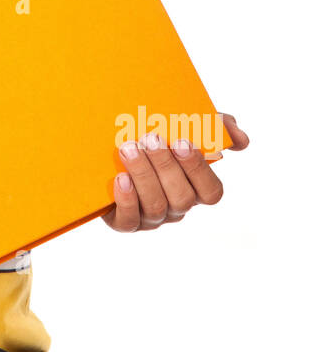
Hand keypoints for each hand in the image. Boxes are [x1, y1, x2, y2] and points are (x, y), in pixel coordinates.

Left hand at [101, 112, 248, 232]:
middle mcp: (176, 207)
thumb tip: (241, 139)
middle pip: (182, 197)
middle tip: (150, 138)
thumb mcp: (185, 129)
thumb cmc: (154, 142)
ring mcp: (151, 218)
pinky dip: (127, 199)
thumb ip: (216, 128)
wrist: (109, 156)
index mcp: (195, 188)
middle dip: (166, 166)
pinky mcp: (125, 223)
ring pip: (156, 206)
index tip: (183, 142)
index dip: (199, 169)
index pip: (211, 192)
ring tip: (128, 148)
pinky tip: (121, 178)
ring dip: (143, 175)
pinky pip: (129, 221)